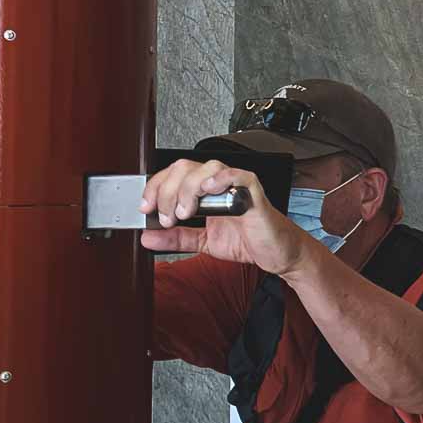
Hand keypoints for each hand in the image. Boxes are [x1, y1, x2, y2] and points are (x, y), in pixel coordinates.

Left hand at [139, 159, 308, 275]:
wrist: (276, 253)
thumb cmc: (247, 240)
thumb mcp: (204, 241)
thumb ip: (176, 238)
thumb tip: (148, 236)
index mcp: (205, 192)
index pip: (174, 175)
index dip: (155, 187)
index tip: (146, 207)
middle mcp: (219, 185)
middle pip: (185, 168)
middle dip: (167, 191)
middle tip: (168, 216)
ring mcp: (237, 187)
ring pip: (207, 168)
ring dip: (189, 189)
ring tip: (187, 212)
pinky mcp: (254, 195)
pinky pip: (240, 176)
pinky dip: (222, 178)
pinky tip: (210, 188)